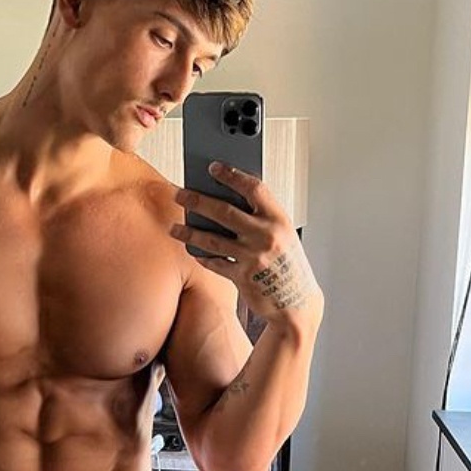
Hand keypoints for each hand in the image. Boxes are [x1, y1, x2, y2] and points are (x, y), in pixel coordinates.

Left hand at [171, 163, 323, 328]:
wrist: (296, 303)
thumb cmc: (287, 265)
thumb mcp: (283, 235)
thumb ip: (260, 219)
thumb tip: (224, 200)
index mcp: (279, 219)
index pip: (254, 188)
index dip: (232, 175)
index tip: (213, 168)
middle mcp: (266, 236)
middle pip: (225, 211)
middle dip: (198, 200)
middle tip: (180, 194)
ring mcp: (254, 257)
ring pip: (213, 239)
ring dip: (190, 232)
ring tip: (174, 227)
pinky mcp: (243, 277)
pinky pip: (215, 263)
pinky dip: (202, 256)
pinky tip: (191, 250)